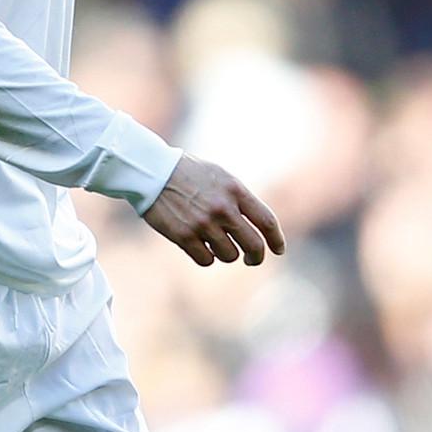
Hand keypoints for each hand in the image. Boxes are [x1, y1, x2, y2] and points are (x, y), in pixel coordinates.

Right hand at [141, 155, 285, 268]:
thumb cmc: (189, 173)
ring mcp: (203, 224)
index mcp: (235, 191)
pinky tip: (201, 246)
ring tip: (216, 242)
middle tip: (252, 259)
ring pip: (229, 255)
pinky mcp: (184, 236)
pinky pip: (206, 260)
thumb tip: (258, 227)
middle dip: (256, 257)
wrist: (153, 172)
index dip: (276, 240)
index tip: (278, 250)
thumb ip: (240, 199)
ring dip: (226, 253)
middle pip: (253, 245)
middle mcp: (223, 208)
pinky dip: (206, 256)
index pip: (266, 221)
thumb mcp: (221, 178)